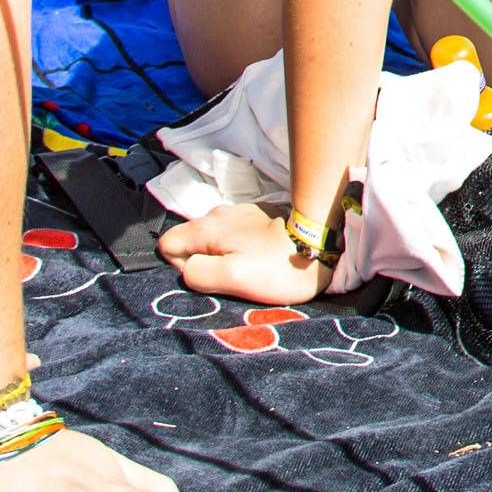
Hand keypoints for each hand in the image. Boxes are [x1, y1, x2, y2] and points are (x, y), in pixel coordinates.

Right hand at [160, 199, 330, 307]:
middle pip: (191, 243)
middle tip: (235, 277)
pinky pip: (236, 237)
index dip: (182, 267)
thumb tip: (186, 268)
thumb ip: (197, 273)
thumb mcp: (232, 278)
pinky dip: (244, 249)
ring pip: (215, 241)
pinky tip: (264, 258)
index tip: (211, 277)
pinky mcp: (260, 217)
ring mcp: (241, 214)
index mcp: (207, 227)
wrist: (323, 242)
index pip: (168, 245)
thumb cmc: (278, 266)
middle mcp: (219, 214)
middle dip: (206, 263)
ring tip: (252, 270)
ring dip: (226, 257)